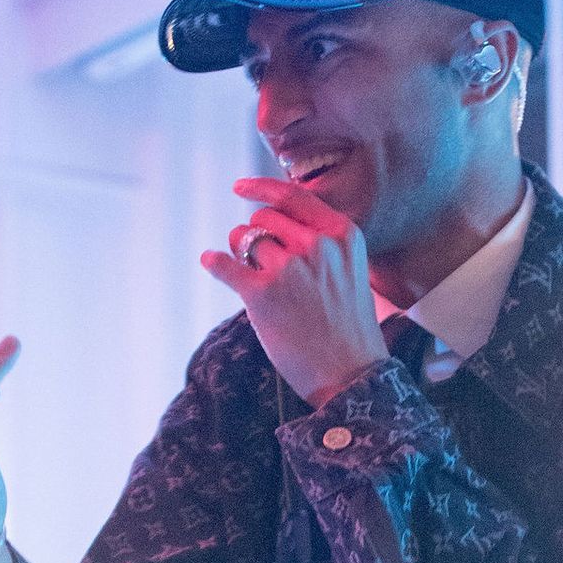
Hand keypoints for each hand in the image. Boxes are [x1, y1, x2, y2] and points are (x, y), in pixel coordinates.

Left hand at [200, 179, 389, 408]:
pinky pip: (224, 264)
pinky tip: (210, 262)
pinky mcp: (262, 293)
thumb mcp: (351, 272)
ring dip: (239, 252)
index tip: (240, 188)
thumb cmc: (349, 329)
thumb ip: (323, 244)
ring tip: (249, 273)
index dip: (261, 188)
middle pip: (265, 218)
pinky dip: (214, 263)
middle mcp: (316, 245)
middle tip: (257, 257)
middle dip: (255, 234)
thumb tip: (278, 226)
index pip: (294, 197)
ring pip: (244, 239)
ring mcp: (289, 268)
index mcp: (342, 235)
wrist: (351, 375)